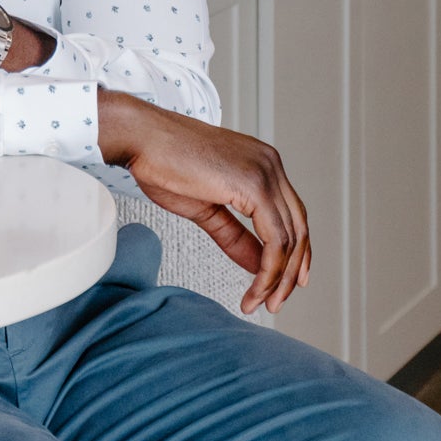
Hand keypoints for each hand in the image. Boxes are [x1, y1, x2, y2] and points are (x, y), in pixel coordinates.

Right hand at [97, 90, 310, 316]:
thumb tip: (257, 263)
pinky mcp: (255, 184)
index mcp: (262, 164)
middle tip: (277, 301)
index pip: (291, 214)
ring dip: (279, 277)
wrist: (142, 139)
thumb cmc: (164, 163)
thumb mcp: (207, 208)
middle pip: (298, 226)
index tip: (286, 281)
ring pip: (291, 236)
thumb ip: (235, 235)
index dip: (294, 252)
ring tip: (263, 302)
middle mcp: (270, 164)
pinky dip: (268, 269)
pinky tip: (255, 288)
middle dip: (291, 271)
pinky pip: (275, 237)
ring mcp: (266, 172)